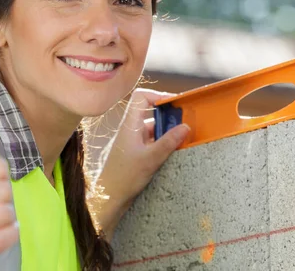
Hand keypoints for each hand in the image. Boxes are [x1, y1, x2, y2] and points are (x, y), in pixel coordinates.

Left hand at [93, 88, 189, 239]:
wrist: (109, 198)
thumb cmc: (124, 177)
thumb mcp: (150, 159)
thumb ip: (168, 142)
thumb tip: (185, 126)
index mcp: (130, 124)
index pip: (141, 97)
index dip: (158, 96)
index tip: (175, 105)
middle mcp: (131, 129)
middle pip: (151, 111)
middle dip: (169, 116)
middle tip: (185, 124)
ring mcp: (133, 140)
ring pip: (154, 127)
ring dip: (169, 131)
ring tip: (183, 139)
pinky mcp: (137, 152)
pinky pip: (153, 140)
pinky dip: (165, 142)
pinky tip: (174, 151)